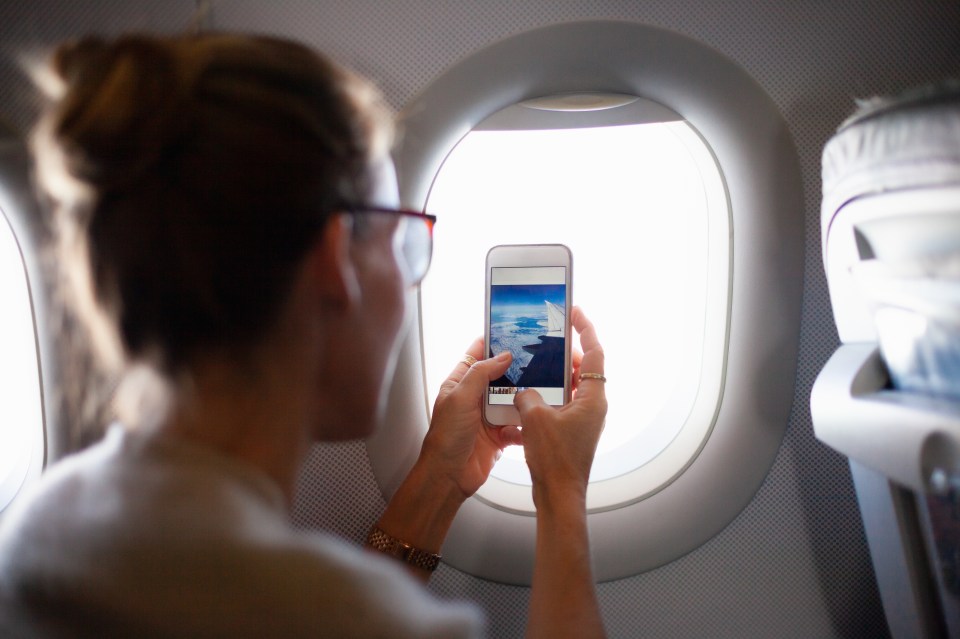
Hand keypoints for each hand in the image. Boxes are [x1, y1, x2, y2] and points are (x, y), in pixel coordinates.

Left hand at [419, 340, 523, 499]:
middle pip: (500, 377)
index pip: (476, 356)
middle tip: (538, 360)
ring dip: (524, 398)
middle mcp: (474, 399)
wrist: (449, 476)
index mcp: (459, 384)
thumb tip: (503, 355)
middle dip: (517, 370)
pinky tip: (532, 422)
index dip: (492, 343)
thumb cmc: (446, 438)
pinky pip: (517, 425)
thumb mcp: (460, 398)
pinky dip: (524, 425)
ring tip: (541, 389)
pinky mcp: (499, 436)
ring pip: (512, 400)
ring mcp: (487, 417)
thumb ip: (481, 374)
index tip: (512, 332)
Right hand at [515, 306, 606, 499]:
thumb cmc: (554, 458)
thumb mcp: (534, 418)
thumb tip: (524, 390)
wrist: (559, 495)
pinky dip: (548, 395)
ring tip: (533, 363)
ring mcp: (584, 419)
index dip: (585, 329)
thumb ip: (527, 394)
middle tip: (546, 337)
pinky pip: (561, 403)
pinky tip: (526, 395)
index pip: (595, 352)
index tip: (575, 311)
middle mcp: (593, 406)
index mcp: (593, 398)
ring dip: (553, 375)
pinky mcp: (572, 431)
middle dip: (564, 352)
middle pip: (582, 368)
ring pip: (570, 386)